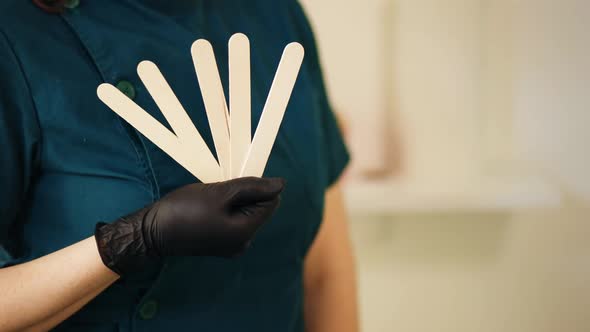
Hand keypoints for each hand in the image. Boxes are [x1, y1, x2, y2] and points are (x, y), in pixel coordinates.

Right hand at [94, 177, 284, 275]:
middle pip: (258, 208)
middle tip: (217, 190)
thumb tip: (281, 184)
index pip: (270, 202)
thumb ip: (252, 187)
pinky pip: (232, 221)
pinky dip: (224, 210)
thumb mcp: (220, 193)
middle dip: (243, 194)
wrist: (152, 232)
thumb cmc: (184, 210)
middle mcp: (243, 243)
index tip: (234, 179)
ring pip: (244, 213)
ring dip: (233, 201)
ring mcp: (231, 246)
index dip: (257, 186)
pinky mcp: (220, 244)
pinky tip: (206, 207)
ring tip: (210, 199)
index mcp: (246, 232)